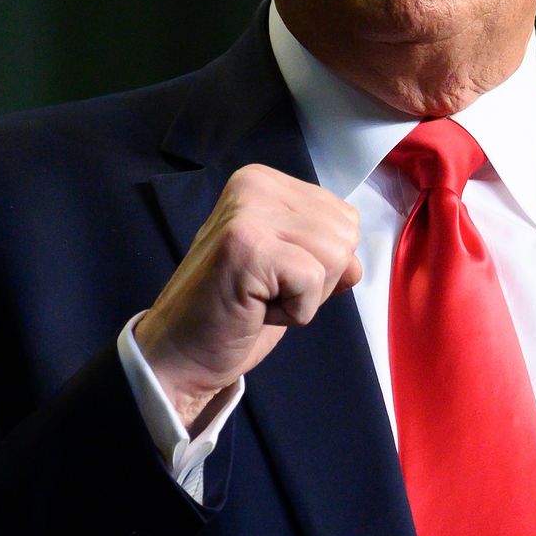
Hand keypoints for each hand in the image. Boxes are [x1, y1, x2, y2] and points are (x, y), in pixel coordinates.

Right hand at [134, 164, 360, 431]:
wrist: (180, 354)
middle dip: (317, 277)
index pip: (344, 217)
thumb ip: (325, 254)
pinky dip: (295, 311)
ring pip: (335, 256)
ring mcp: (248, 213)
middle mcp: (254, 185)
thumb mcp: (288, 271)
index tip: (272, 275)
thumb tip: (355, 264)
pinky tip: (256, 309)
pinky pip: (313, 281)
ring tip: (259, 298)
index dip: (320, 261)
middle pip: (344, 234)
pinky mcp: (247, 247)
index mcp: (263, 181)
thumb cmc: (234, 313)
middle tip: (265, 290)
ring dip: (305, 296)